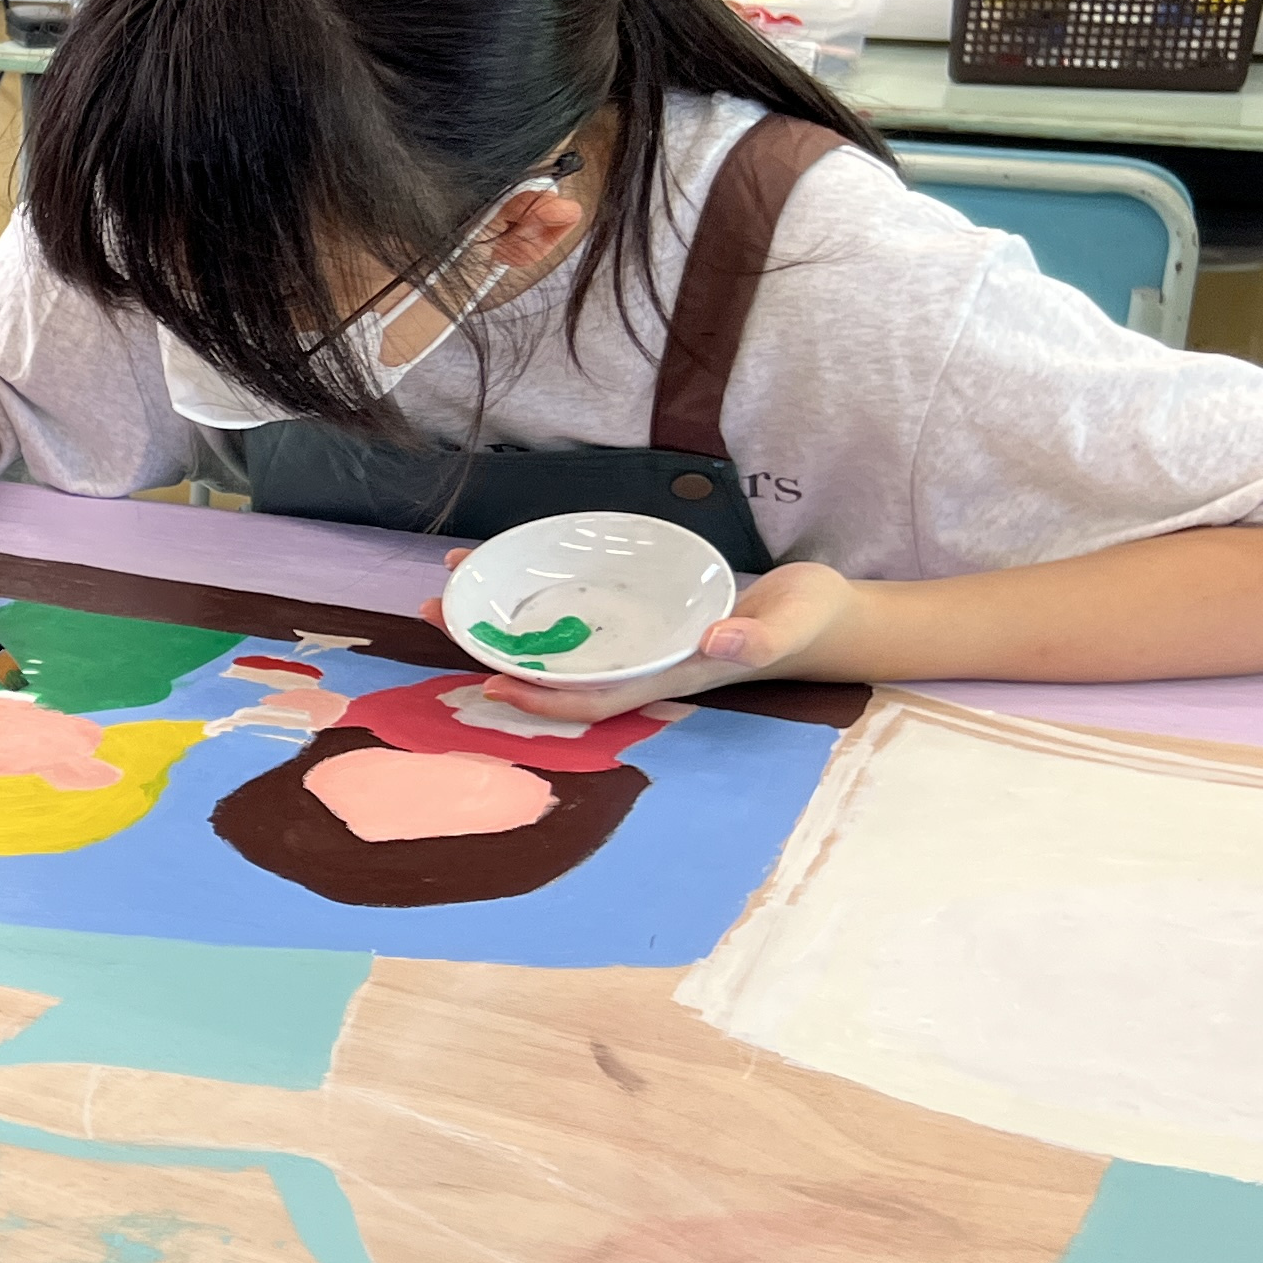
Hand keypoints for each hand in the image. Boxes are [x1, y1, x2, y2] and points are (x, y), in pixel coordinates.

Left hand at [430, 555, 860, 721]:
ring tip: (454, 583)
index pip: (594, 699)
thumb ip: (760, 638)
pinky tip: (514, 563)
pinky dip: (544, 590)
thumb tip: (716, 643)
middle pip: (558, 670)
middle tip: (438, 613)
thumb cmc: (809, 621)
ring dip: (507, 618)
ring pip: (561, 637)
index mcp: (670, 676)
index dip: (542, 698)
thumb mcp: (792, 622)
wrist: (824, 615)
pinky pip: (581, 608)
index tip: (491, 679)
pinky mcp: (642, 613)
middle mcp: (644, 664)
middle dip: (497, 649)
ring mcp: (640, 641)